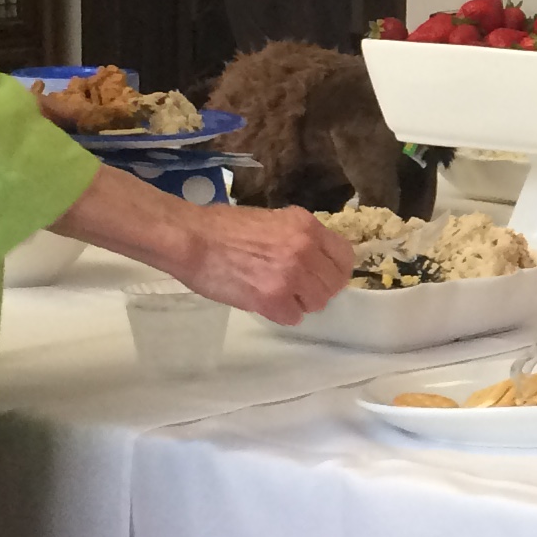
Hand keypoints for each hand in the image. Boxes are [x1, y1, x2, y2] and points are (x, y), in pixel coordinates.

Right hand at [172, 203, 351, 323]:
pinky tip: (265, 303)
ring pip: (316, 303)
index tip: (322, 275)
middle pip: (333, 283)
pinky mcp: (272, 299)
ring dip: (301, 302)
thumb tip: (315, 257)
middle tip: (298, 289)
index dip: (334, 269)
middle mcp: (305, 250)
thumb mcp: (273, 219)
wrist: (192, 240)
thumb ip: (298, 237)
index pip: (344, 256)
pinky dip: (281, 314)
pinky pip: (293, 317)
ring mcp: (290, 276)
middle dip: (317, 289)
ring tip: (280, 295)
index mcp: (307, 226)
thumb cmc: (223, 226)